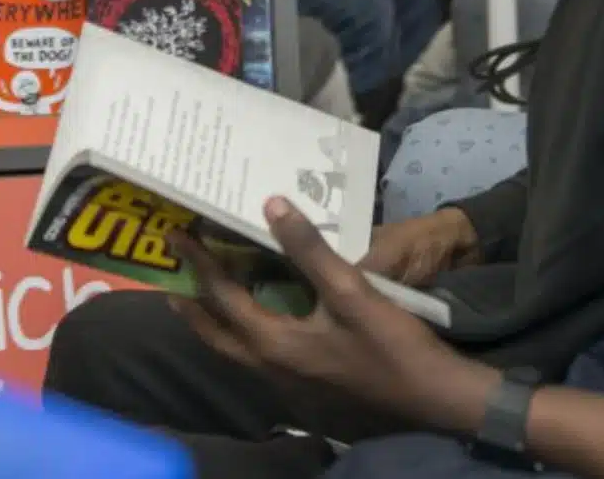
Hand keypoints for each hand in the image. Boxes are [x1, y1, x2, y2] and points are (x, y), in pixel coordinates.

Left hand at [173, 197, 497, 432]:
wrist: (431, 399)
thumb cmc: (390, 346)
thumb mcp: (350, 290)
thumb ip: (309, 249)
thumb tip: (271, 205)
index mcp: (273, 344)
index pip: (222, 298)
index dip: (198, 264)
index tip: (176, 237)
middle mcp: (269, 368)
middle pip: (215, 335)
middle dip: (190, 305)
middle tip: (172, 278)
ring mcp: (286, 385)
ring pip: (235, 351)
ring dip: (214, 323)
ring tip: (203, 296)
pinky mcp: (305, 389)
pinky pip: (258, 359)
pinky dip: (243, 335)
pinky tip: (258, 321)